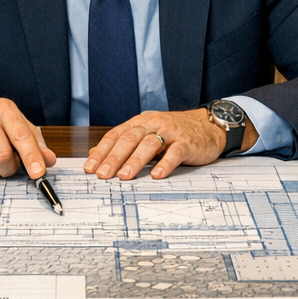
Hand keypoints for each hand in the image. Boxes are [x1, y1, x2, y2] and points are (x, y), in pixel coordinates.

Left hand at [85, 108, 257, 180]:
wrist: (208, 126)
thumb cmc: (174, 132)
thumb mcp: (147, 133)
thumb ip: (124, 143)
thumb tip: (94, 155)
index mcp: (140, 122)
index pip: (116, 135)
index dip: (102, 151)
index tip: (90, 168)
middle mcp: (153, 124)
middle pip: (130, 139)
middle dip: (114, 157)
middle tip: (103, 174)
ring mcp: (171, 132)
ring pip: (149, 144)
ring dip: (135, 160)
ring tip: (124, 176)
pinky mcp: (187, 142)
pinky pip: (175, 153)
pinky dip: (165, 163)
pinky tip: (157, 175)